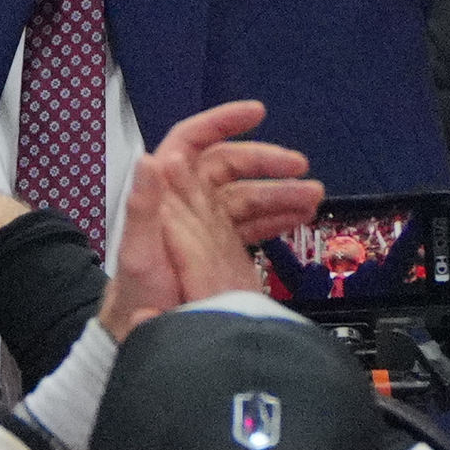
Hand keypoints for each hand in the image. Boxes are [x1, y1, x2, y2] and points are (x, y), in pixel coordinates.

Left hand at [99, 99, 329, 336]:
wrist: (144, 335)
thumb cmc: (136, 296)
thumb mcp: (139, 253)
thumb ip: (143, 206)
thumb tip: (152, 158)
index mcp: (167, 195)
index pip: (192, 142)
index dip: (222, 121)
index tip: (257, 113)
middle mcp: (188, 203)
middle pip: (231, 167)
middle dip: (268, 163)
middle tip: (302, 169)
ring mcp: (207, 225)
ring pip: (248, 195)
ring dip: (281, 192)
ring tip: (313, 197)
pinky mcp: (222, 249)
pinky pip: (253, 223)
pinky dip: (277, 217)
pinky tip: (300, 218)